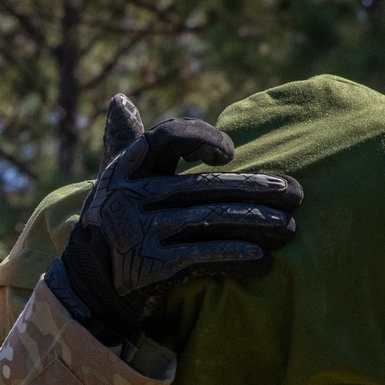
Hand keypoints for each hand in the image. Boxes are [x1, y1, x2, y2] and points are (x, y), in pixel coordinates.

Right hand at [44, 94, 301, 344]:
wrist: (87, 285)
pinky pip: (201, 257)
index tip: (230, 153)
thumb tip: (120, 100)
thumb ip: (123, 141)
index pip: (165, 139)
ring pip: (208, 221)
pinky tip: (262, 260)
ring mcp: (140, 233)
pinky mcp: (151, 267)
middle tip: (297, 194)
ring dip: (255, 224)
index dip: (200, 139)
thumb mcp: (112, 180)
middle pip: (202, 187)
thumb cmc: (111, 222)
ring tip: (290, 228)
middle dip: (254, 189)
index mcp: (126, 169)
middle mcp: (130, 198)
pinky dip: (234, 258)